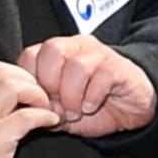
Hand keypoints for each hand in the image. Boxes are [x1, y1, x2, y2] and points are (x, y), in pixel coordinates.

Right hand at [0, 61, 59, 157]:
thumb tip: (10, 101)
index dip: (9, 76)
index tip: (23, 91)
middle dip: (25, 79)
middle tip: (38, 98)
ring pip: (10, 85)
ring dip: (36, 93)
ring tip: (44, 109)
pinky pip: (26, 116)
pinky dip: (45, 115)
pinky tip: (51, 122)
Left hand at [17, 36, 157, 139]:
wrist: (130, 110)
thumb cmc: (93, 106)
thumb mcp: (61, 110)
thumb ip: (43, 107)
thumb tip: (27, 108)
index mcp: (58, 53)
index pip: (31, 54)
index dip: (31, 82)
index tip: (40, 103)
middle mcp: (77, 47)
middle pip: (52, 50)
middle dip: (50, 84)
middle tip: (58, 105)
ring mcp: (100, 54)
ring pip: (77, 65)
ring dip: (72, 96)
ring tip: (76, 111)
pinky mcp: (119, 66)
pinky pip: (102, 76)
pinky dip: (92, 98)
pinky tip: (91, 107)